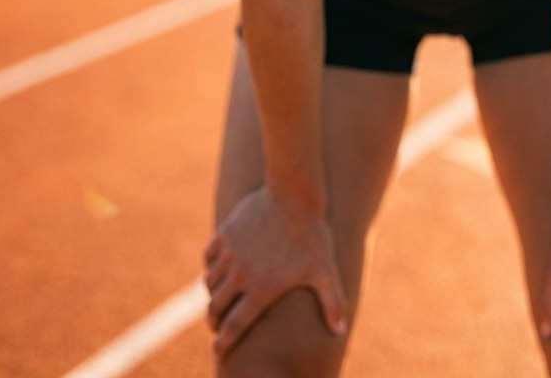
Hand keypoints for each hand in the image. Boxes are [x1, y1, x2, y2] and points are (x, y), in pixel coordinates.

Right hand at [203, 187, 348, 359]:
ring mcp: (230, 252)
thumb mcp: (325, 270)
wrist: (294, 193)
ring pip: (209, 282)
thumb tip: (341, 331)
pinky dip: (211, 266)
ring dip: (213, 293)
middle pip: (215, 308)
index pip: (234, 327)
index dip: (223, 345)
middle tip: (218, 327)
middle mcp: (240, 274)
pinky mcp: (225, 233)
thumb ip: (332, 302)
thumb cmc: (312, 235)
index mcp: (261, 289)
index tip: (217, 356)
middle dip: (214, 322)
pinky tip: (219, 267)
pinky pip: (209, 256)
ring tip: (221, 297)